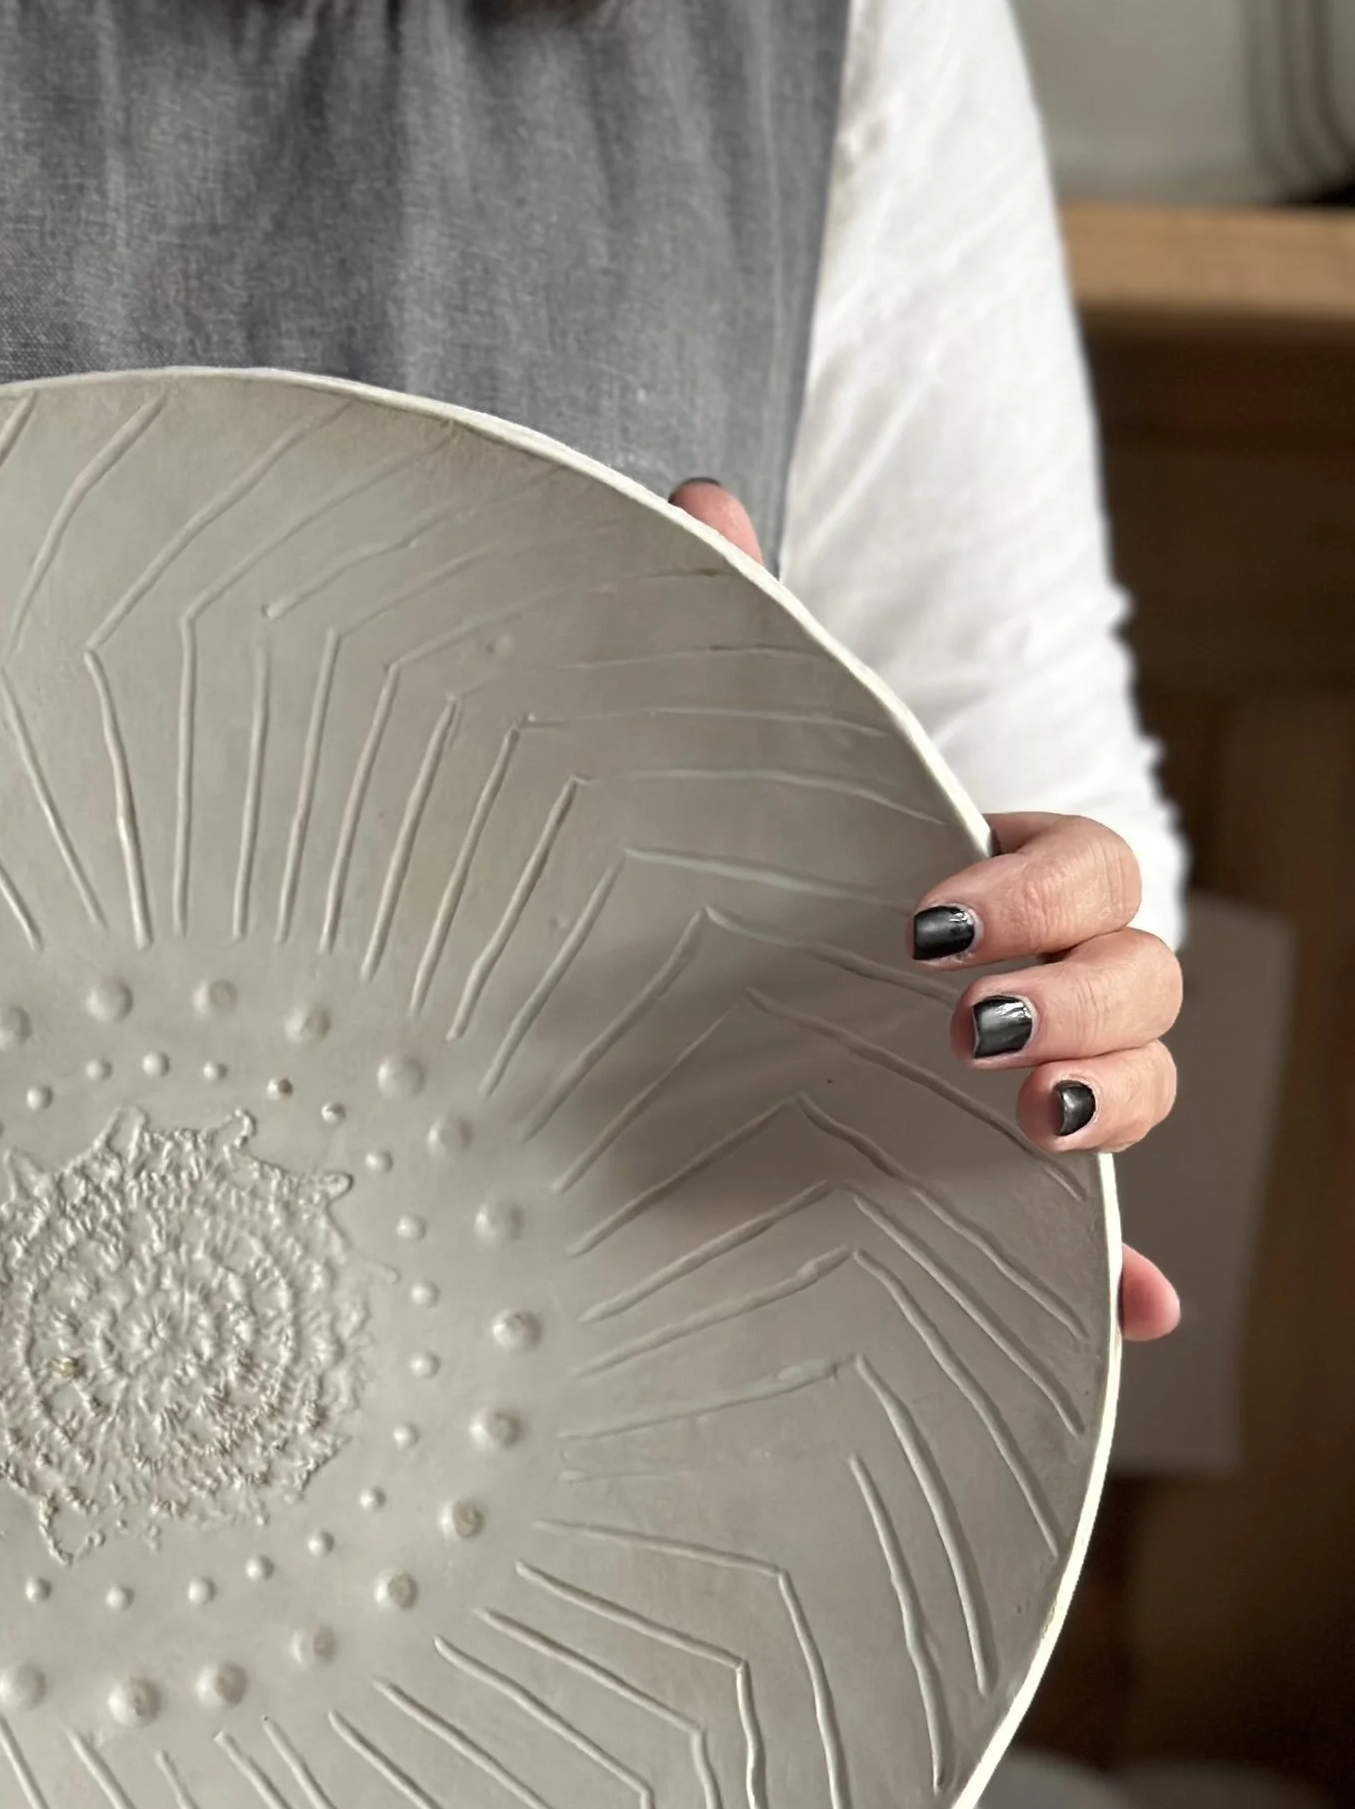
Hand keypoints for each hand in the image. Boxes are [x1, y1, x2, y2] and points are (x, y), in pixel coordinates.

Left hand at [671, 481, 1181, 1344]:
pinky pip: (1093, 1252)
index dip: (1035, 884)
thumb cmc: (737, 884)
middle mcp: (1032, 985)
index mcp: (992, 880)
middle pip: (1144, 976)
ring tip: (1020, 1116)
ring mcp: (1021, 1092)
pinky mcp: (985, 1200)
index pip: (1088, 866)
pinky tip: (1134, 1313)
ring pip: (1142, 1091)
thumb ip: (731, 631)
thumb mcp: (733, 774)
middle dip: (1080, 992)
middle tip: (963, 1021)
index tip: (925, 915)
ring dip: (1112, 1105)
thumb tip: (699, 496)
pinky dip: (1122, 1280)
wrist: (664, 1033)